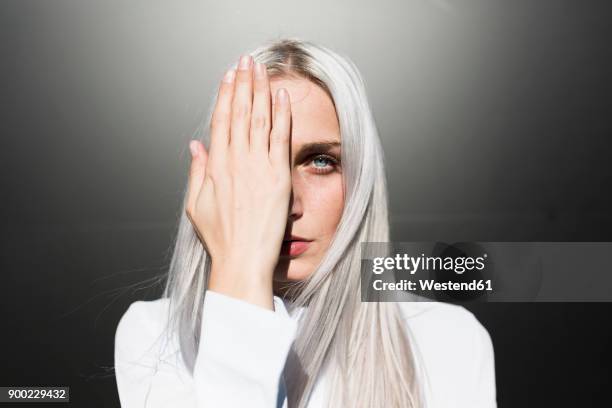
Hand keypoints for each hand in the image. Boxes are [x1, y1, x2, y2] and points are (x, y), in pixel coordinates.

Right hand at [185, 55, 291, 309]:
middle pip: (240, 113)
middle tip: (246, 61)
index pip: (221, 121)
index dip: (225, 95)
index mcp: (215, 167)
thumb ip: (196, 172)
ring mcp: (258, 168)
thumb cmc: (220, 238)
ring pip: (260, 120)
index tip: (229, 76)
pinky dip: (282, 115)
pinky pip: (280, 139)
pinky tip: (282, 97)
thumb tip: (195, 145)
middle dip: (243, 84)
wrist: (242, 261)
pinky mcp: (279, 178)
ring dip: (261, 91)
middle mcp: (236, 162)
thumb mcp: (196, 205)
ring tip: (262, 70)